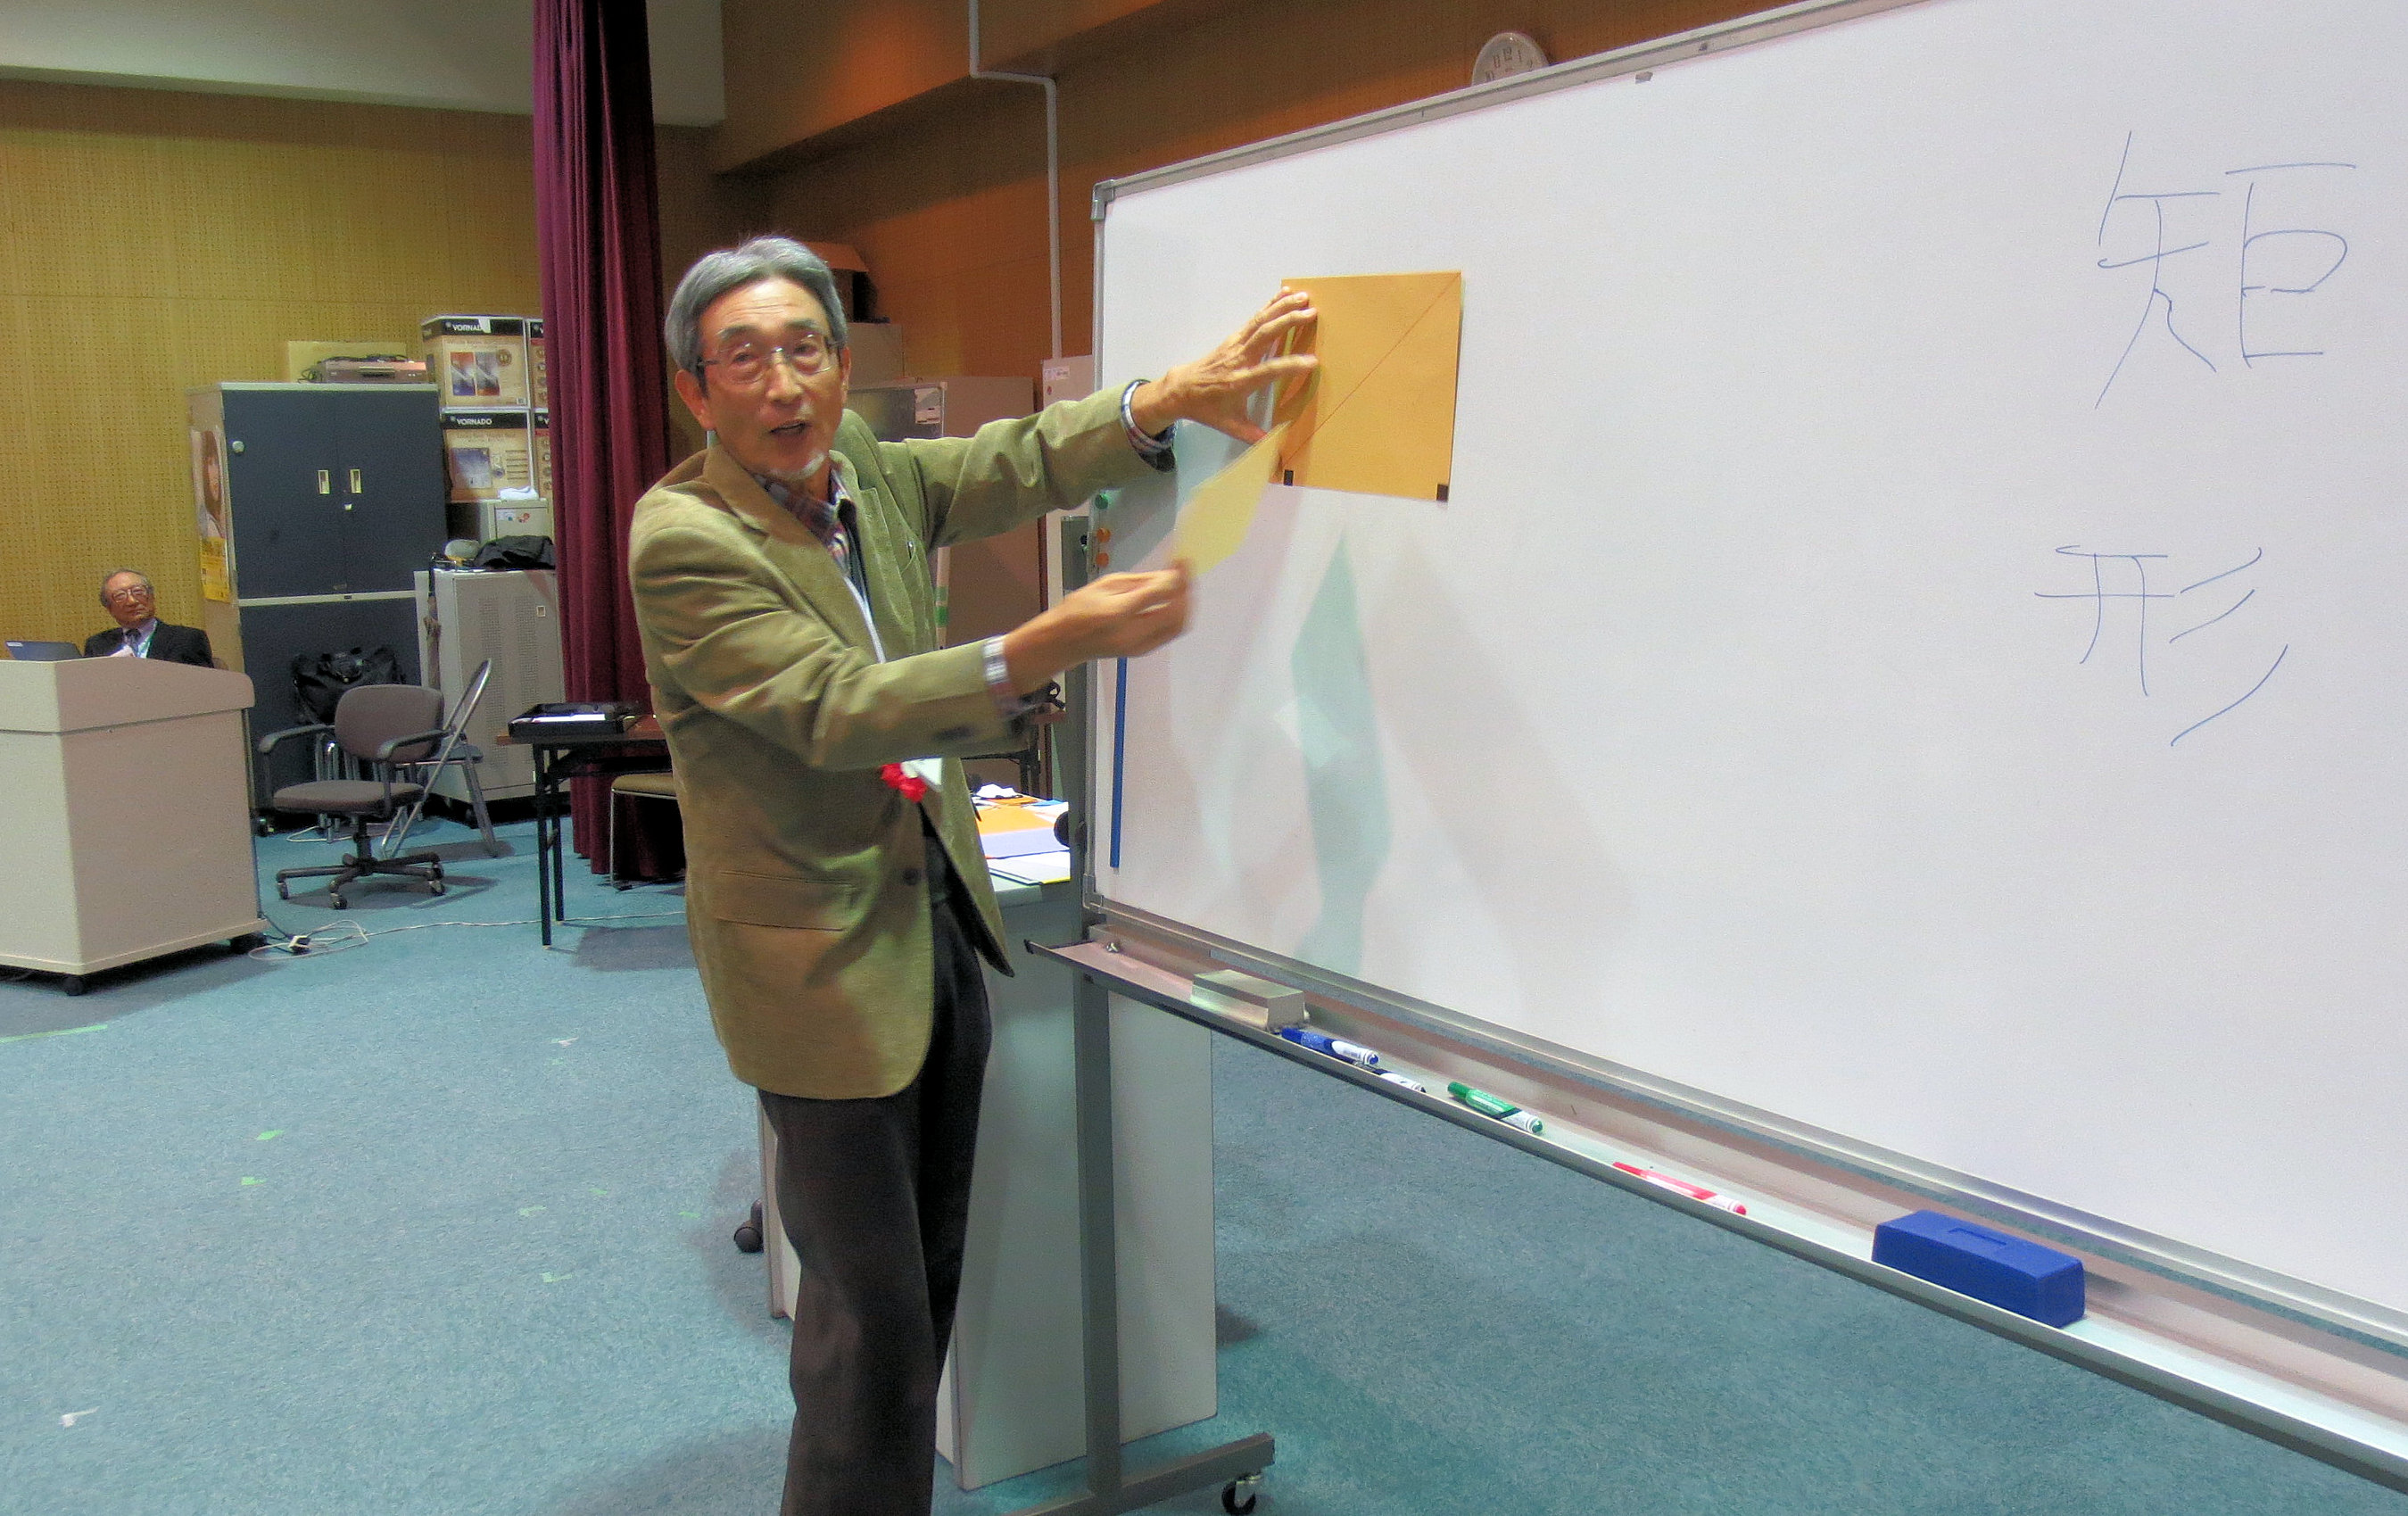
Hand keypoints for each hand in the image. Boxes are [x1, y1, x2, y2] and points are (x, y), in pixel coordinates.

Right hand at [1002, 561, 1192, 688]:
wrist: (1064, 643)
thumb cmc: (1078, 608)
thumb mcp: (1105, 585)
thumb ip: (1140, 582)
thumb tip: (1169, 575)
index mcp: (1118, 613)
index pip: (1159, 594)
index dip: (1177, 576)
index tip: (1181, 560)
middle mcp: (1133, 633)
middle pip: (1176, 614)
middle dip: (1187, 591)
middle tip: (1185, 572)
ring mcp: (1140, 646)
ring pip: (1178, 626)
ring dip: (1186, 604)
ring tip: (1183, 585)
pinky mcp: (1143, 651)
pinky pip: (1170, 633)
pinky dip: (1178, 615)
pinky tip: (1174, 601)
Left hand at [1129, 292, 1317, 443]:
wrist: (1181, 389)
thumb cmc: (1208, 408)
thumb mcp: (1229, 425)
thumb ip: (1253, 436)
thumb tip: (1276, 452)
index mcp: (1240, 382)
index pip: (1268, 371)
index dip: (1290, 365)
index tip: (1313, 361)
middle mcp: (1238, 359)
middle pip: (1264, 335)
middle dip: (1287, 322)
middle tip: (1311, 313)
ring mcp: (1235, 345)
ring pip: (1260, 321)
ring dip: (1282, 307)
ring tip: (1304, 296)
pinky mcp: (1234, 337)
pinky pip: (1254, 319)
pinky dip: (1269, 305)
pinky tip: (1284, 293)